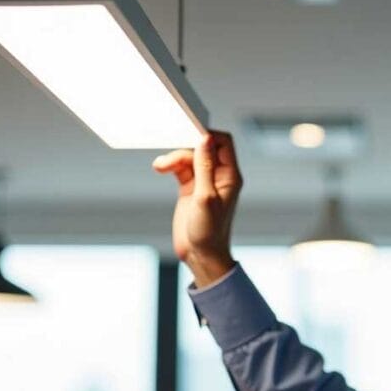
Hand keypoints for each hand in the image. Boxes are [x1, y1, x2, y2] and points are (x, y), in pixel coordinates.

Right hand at [153, 131, 241, 287]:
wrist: (201, 256)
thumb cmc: (209, 231)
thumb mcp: (205, 197)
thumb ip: (204, 166)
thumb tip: (204, 139)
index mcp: (230, 176)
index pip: (224, 142)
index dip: (207, 135)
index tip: (187, 135)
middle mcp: (219, 176)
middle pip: (203, 147)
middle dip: (185, 148)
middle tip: (170, 157)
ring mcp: (204, 182)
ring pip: (189, 157)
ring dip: (174, 158)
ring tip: (160, 166)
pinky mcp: (190, 189)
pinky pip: (180, 168)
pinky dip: (170, 165)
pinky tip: (160, 168)